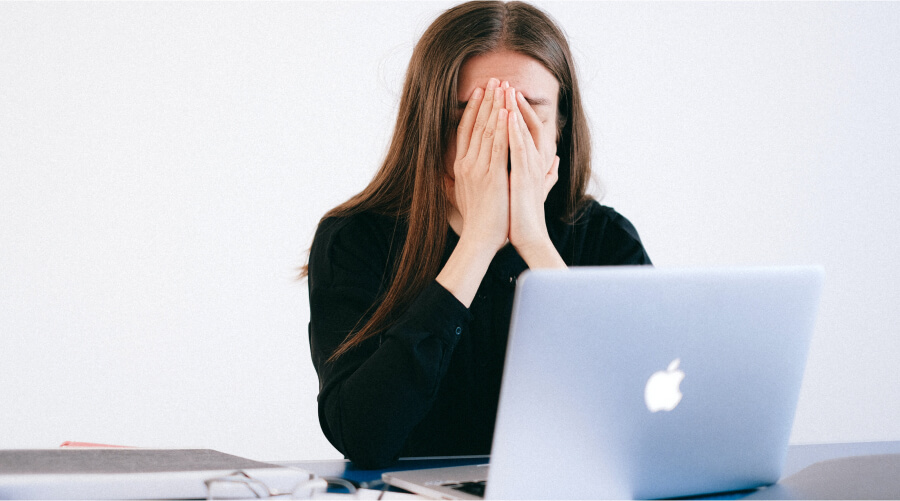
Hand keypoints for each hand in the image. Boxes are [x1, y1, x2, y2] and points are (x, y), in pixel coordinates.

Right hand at [449, 78, 510, 253]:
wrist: (480, 239)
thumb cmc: (477, 221)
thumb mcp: (464, 196)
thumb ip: (461, 181)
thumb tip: (452, 174)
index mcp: (461, 167)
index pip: (466, 131)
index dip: (473, 109)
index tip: (480, 91)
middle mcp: (467, 164)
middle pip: (476, 125)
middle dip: (486, 100)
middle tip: (494, 79)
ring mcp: (478, 169)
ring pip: (487, 130)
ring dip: (495, 106)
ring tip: (502, 86)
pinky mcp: (492, 176)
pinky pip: (497, 146)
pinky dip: (502, 127)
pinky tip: (507, 111)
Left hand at [506, 87, 559, 255]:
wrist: (528, 236)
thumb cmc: (526, 215)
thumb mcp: (535, 188)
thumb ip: (546, 173)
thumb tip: (556, 162)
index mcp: (534, 162)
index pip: (527, 128)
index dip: (517, 110)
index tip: (505, 94)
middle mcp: (535, 161)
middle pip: (525, 124)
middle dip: (514, 103)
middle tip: (504, 82)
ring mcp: (530, 167)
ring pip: (522, 131)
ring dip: (514, 110)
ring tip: (505, 90)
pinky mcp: (524, 176)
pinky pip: (518, 148)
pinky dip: (513, 131)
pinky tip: (506, 116)